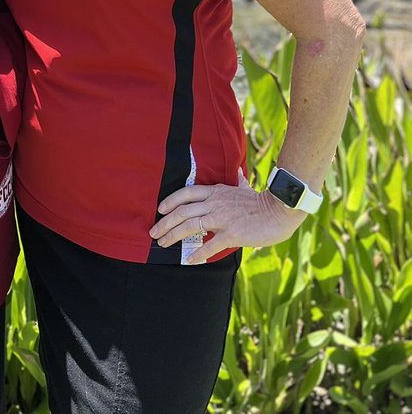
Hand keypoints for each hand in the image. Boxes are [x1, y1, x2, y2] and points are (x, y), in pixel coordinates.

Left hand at [149, 170, 305, 264]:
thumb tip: (239, 173)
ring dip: (174, 236)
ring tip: (163, 244)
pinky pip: (210, 244)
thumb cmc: (262, 201)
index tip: (160, 210)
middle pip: (183, 211)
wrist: (279, 210)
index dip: (171, 201)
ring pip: (191, 226)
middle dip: (165, 222)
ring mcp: (222, 218)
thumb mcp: (245, 187)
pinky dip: (198, 253)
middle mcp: (215, 203)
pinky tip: (189, 260)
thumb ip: (238, 182)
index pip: (186, 193)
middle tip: (154, 232)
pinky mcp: (232, 233)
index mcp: (216, 192)